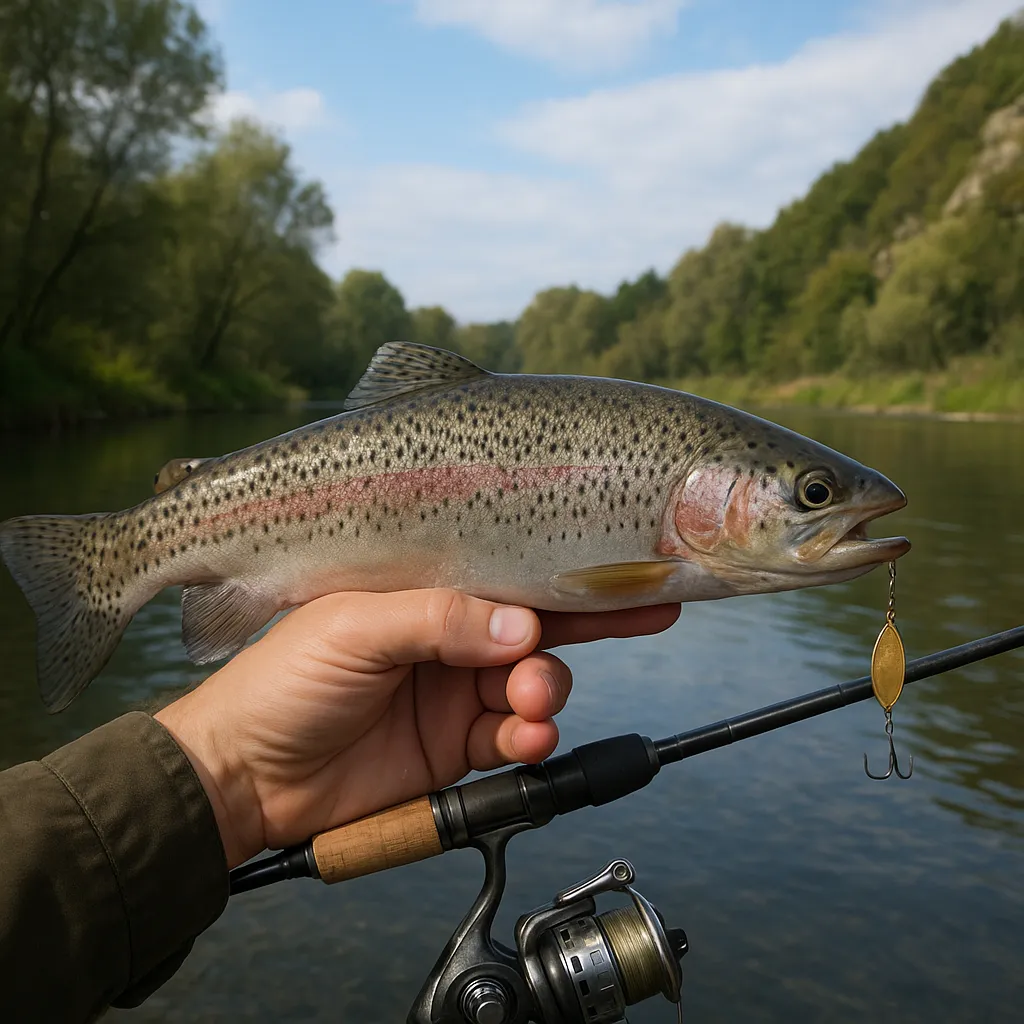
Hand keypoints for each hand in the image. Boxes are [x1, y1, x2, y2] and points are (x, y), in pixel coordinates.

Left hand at [155, 589, 680, 867]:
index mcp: (424, 591)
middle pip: (534, 631)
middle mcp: (447, 636)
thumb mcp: (353, 628)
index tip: (626, 578)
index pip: (507, 574)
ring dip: (542, 695)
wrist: (243, 776)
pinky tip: (523, 739)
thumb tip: (520, 626)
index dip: (565, 575)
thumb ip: (439, 620)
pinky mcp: (455, 746)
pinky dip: (529, 739)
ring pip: (531, 685)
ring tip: (526, 706)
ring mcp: (454, 691)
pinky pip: (514, 737)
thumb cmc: (280, 682)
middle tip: (551, 662)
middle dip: (567, 641)